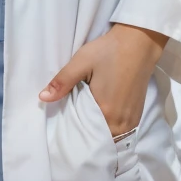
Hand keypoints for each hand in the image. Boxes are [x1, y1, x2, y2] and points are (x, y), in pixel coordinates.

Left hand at [38, 24, 167, 137]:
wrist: (138, 42)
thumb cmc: (109, 50)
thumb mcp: (81, 62)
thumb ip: (62, 82)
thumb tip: (42, 98)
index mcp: (106, 112)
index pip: (86, 135)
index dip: (75, 134)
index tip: (65, 130)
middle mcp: (121, 122)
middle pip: (100, 139)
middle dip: (87, 135)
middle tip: (74, 124)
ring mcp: (131, 120)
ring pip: (111, 137)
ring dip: (100, 132)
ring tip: (86, 120)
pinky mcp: (137, 114)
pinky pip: (121, 131)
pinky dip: (110, 128)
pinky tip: (101, 116)